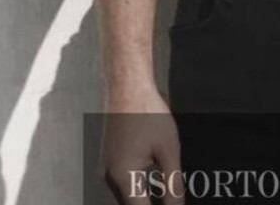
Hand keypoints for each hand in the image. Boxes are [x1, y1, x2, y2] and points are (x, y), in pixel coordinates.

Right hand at [99, 82, 184, 204]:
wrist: (127, 86)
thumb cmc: (146, 111)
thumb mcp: (168, 150)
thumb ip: (173, 183)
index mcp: (124, 176)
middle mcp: (110, 176)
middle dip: (149, 204)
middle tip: (169, 201)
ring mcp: (107, 169)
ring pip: (125, 198)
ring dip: (141, 200)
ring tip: (163, 195)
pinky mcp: (109, 161)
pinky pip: (122, 185)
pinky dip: (136, 191)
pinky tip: (151, 188)